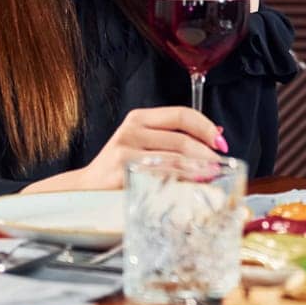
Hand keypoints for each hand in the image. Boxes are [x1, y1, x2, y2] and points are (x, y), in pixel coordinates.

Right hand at [25, 107, 227, 192]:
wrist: (84, 190)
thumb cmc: (118, 168)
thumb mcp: (142, 144)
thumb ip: (173, 138)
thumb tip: (217, 134)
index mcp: (139, 118)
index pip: (182, 114)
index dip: (206, 127)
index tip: (221, 141)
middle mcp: (132, 129)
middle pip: (182, 139)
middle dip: (207, 153)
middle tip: (220, 165)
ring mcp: (125, 150)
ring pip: (174, 158)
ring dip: (199, 169)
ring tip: (212, 176)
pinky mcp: (123, 171)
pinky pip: (161, 175)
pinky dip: (181, 180)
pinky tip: (192, 185)